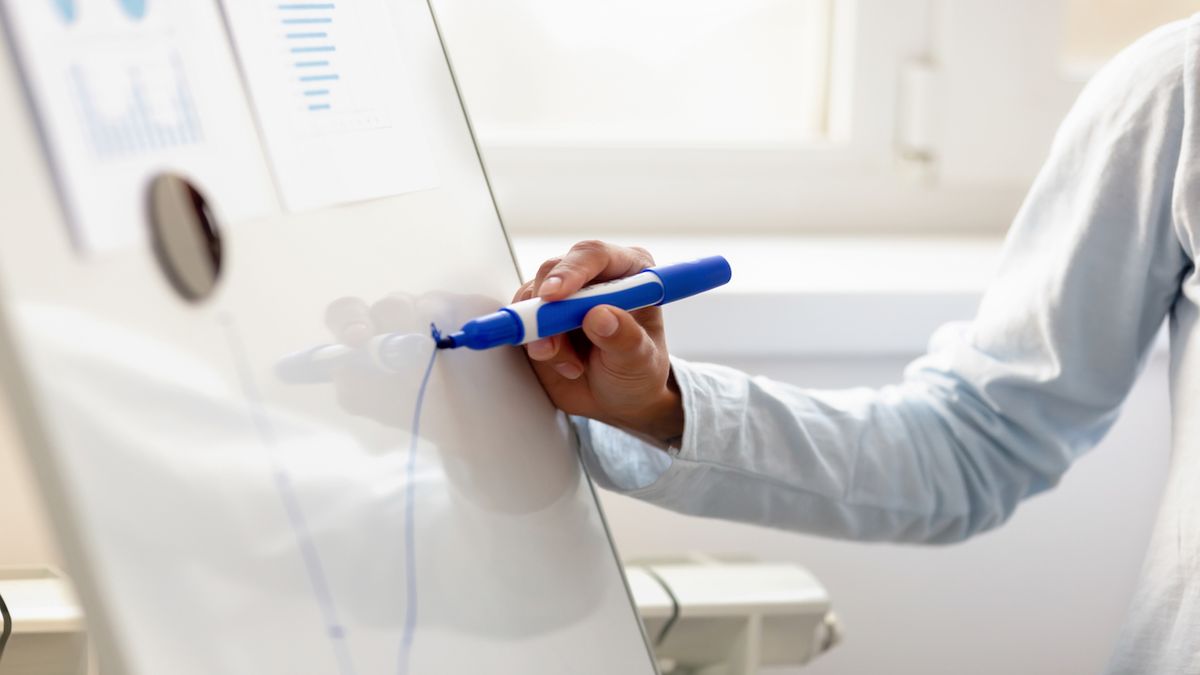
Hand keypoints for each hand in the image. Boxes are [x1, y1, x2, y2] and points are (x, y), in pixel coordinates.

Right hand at [516, 240, 683, 445]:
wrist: (619, 401)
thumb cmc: (638, 372)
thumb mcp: (641, 361)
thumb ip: (625, 338)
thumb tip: (600, 315)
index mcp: (629, 273)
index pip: (595, 255)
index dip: (572, 270)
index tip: (554, 296)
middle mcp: (594, 277)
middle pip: (555, 270)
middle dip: (547, 308)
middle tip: (550, 344)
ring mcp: (564, 297)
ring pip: (533, 298)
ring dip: (542, 334)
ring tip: (572, 364)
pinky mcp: (541, 317)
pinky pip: (523, 321)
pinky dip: (535, 345)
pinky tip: (563, 363)